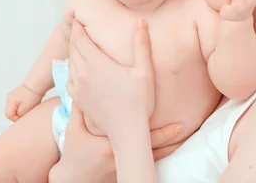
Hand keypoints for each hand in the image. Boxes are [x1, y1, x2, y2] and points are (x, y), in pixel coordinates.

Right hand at [4, 84, 41, 121]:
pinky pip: (18, 104)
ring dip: (21, 110)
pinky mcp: (18, 95)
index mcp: (10, 101)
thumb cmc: (32, 94)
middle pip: (11, 111)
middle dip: (18, 114)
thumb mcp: (25, 108)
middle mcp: (9, 98)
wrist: (37, 84)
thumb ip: (19, 115)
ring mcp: (13, 96)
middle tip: (27, 112)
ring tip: (29, 107)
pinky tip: (29, 103)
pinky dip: (23, 106)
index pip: (8, 115)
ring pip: (15, 108)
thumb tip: (17, 117)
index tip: (24, 117)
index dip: (16, 118)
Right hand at [49, 105, 184, 182]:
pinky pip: (146, 165)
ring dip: (168, 147)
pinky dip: (158, 156)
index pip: (139, 136)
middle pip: (152, 149)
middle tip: (183, 126)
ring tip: (182, 135)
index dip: (160, 131)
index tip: (176, 123)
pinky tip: (170, 147)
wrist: (72, 179)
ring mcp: (125, 168)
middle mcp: (121, 158)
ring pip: (153, 159)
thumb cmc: (74, 152)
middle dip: (169, 139)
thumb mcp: (74, 129)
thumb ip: (80, 108)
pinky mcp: (126, 174)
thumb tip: (83, 83)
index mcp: (111, 144)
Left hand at [66, 18, 155, 138]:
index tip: (76, 16)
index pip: (80, 38)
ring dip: (72, 50)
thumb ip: (141, 45)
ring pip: (70, 61)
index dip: (77, 26)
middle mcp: (83, 73)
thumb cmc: (139, 101)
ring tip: (77, 42)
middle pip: (73, 48)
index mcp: (97, 63)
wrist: (126, 131)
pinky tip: (76, 65)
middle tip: (77, 25)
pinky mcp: (77, 98)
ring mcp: (78, 87)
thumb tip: (140, 22)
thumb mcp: (144, 71)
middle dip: (75, 35)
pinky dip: (71, 66)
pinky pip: (69, 77)